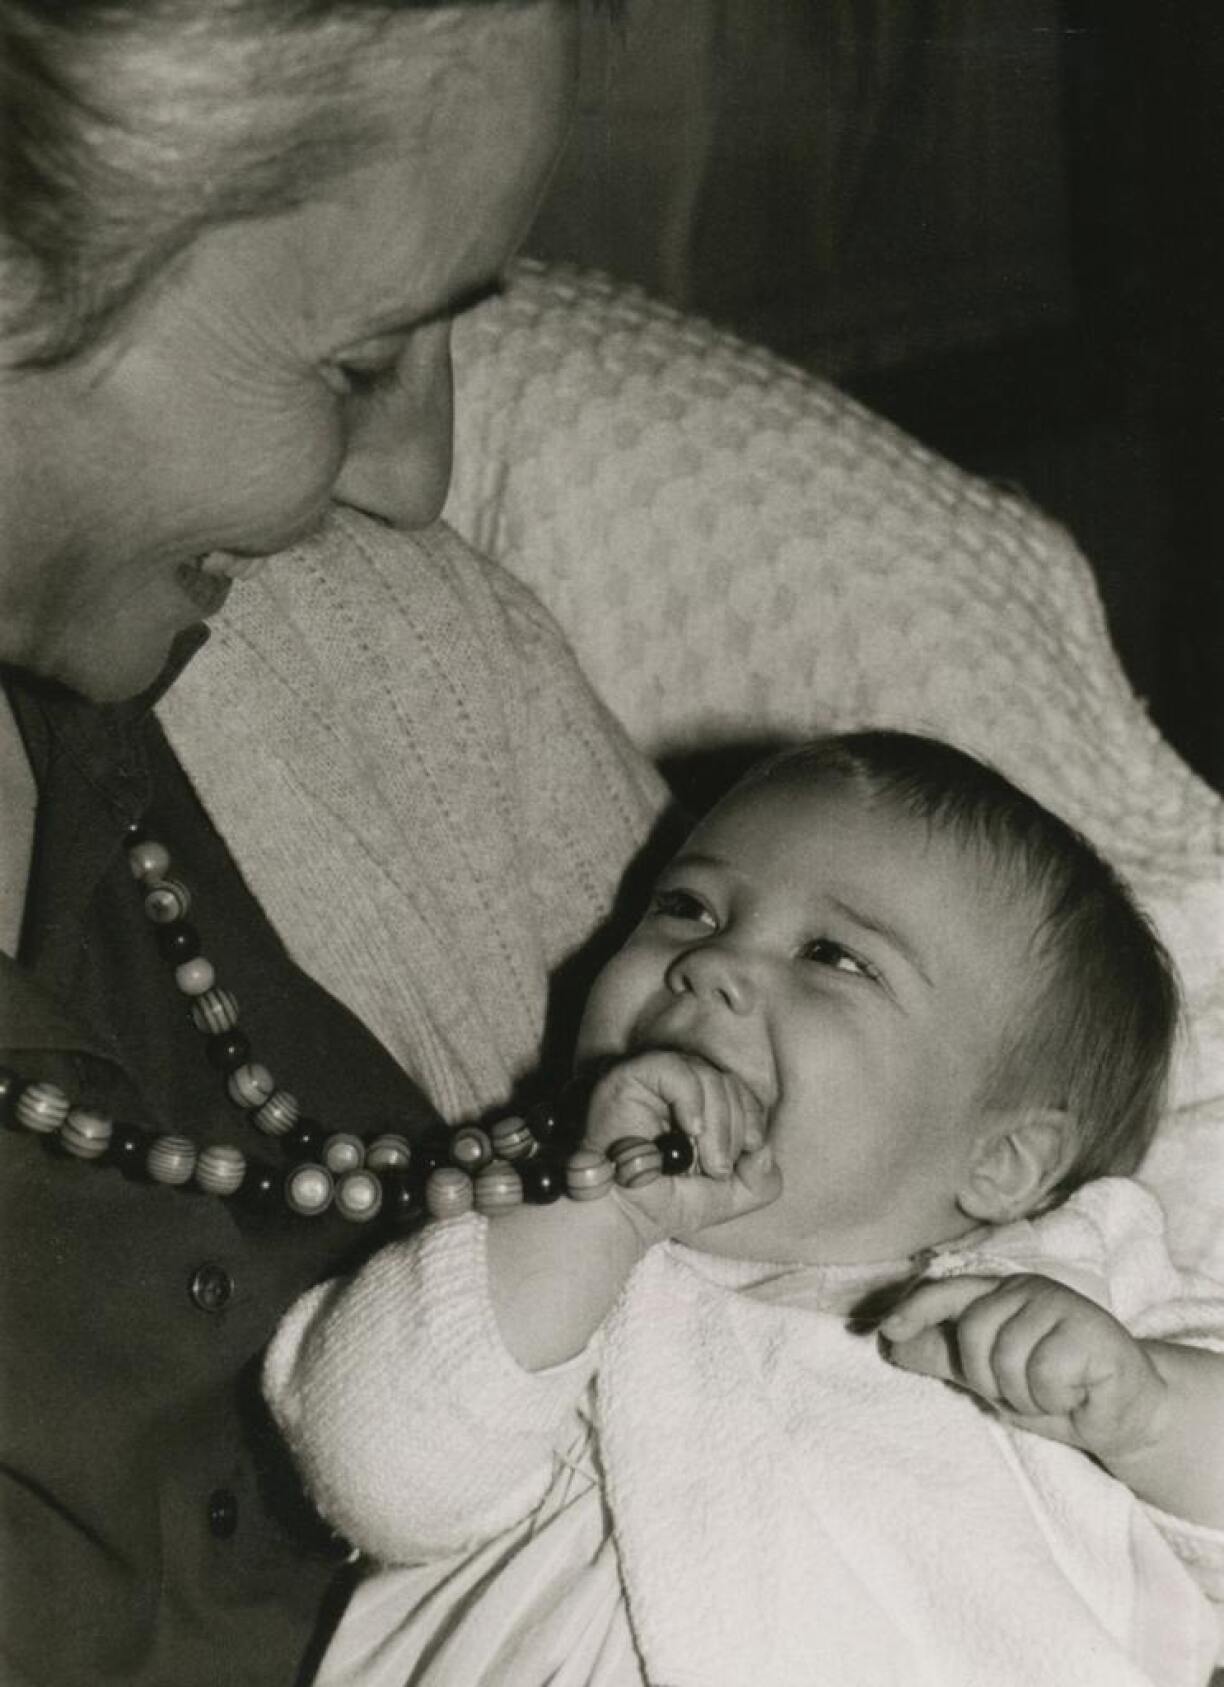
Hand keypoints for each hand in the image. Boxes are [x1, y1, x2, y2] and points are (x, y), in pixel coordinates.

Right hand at [583, 1049, 779, 1240]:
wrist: (620, 1216)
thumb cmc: (664, 1202)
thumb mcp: (727, 1197)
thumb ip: (761, 1180)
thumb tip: (766, 1149)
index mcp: (697, 1103)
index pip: (737, 1088)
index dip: (752, 1115)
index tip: (751, 1148)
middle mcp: (675, 1086)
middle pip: (726, 1081)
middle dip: (735, 1129)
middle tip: (717, 1168)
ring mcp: (651, 1079)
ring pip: (706, 1075)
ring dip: (717, 1125)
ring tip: (704, 1162)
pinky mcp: (628, 1076)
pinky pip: (674, 1069)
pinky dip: (691, 1100)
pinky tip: (690, 1129)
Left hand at [879, 1273, 1167, 1461]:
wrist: (1122, 1412)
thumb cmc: (1054, 1389)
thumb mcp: (989, 1376)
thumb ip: (943, 1355)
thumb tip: (889, 1341)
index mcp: (1000, 1294)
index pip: (948, 1292)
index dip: (916, 1309)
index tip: (889, 1330)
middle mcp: (1027, 1290)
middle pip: (973, 1334)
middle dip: (991, 1379)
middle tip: (1024, 1389)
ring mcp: (1061, 1305)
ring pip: (1008, 1358)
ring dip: (1027, 1394)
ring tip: (1053, 1391)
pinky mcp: (1092, 1330)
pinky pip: (1045, 1374)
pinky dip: (1055, 1397)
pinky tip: (1077, 1392)